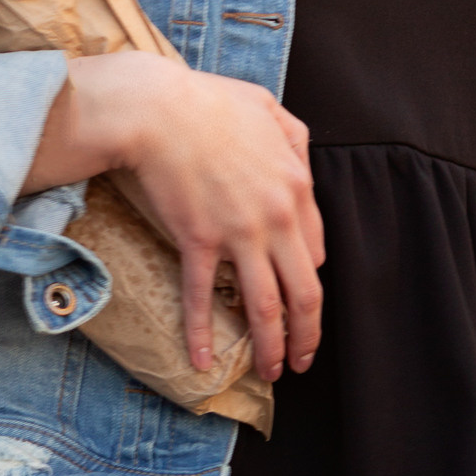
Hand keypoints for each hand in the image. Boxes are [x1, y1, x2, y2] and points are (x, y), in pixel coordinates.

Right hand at [23, 53, 323, 379]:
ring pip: (266, 306)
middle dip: (307, 335)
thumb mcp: (271, 109)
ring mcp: (239, 233)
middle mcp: (277, 218)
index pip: (315, 254)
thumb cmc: (210, 102)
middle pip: (304, 293)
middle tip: (302, 361)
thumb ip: (296, 140)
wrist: (159, 109)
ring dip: (271, 347)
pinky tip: (204, 361)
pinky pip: (203, 297)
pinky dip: (202, 333)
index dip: (308, 285)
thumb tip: (305, 168)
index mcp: (297, 188)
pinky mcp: (199, 240)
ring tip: (270, 373)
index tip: (300, 306)